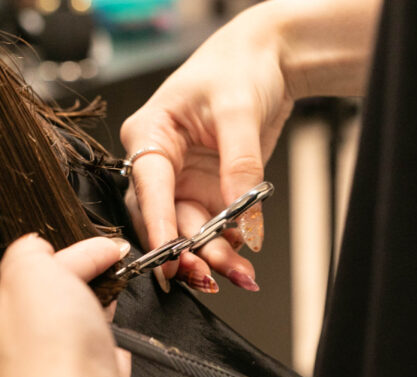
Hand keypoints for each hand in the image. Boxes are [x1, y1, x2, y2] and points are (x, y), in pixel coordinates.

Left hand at [0, 235, 133, 376]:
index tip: (102, 246)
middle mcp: (15, 355)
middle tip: (112, 268)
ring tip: (115, 301)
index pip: (25, 275)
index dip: (66, 254)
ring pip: (74, 338)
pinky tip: (115, 350)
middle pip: (50, 305)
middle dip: (82, 283)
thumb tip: (34, 247)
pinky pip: (96, 372)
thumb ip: (28, 252)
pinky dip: (108, 357)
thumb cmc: (47, 351)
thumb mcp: (28, 272)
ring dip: (96, 316)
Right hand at [120, 0, 377, 291]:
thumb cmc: (239, 68)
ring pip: (189, 232)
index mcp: (150, 135)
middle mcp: (161, 165)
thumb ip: (240, 164)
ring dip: (211, 257)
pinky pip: (213, 229)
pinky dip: (228, 248)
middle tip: (210, 276)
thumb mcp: (239, 112)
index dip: (158, 225)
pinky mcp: (208, 192)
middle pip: (165, 219)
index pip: (148, 187)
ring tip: (239, 275)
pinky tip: (243, 263)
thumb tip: (242, 215)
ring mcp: (184, 182)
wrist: (268, 61)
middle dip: (187, 251)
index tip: (170, 258)